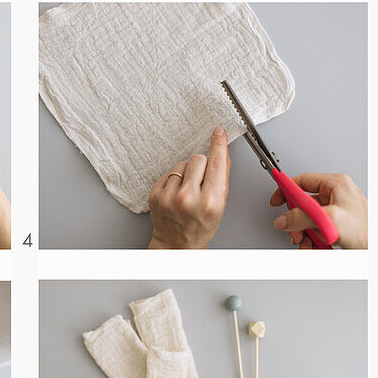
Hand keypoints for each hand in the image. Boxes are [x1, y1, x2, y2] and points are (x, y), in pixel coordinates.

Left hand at [147, 126, 229, 248]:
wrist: (177, 245)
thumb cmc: (201, 226)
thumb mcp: (221, 205)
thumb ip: (223, 177)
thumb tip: (222, 151)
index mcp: (210, 202)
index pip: (216, 163)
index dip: (218, 145)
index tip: (218, 133)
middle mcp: (188, 198)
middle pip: (198, 158)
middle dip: (203, 166)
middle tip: (202, 182)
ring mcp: (169, 196)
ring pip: (182, 163)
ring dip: (187, 172)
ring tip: (188, 190)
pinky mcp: (155, 194)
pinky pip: (169, 172)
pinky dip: (174, 179)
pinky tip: (177, 193)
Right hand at [270, 172, 367, 248]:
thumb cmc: (367, 231)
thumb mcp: (329, 220)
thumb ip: (301, 217)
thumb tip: (283, 219)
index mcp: (337, 184)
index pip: (303, 180)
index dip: (287, 190)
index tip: (276, 200)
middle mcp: (337, 194)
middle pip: (304, 203)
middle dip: (297, 220)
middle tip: (294, 231)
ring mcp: (337, 209)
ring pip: (309, 218)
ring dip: (304, 233)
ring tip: (307, 242)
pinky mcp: (338, 223)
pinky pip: (317, 228)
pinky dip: (313, 238)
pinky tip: (316, 246)